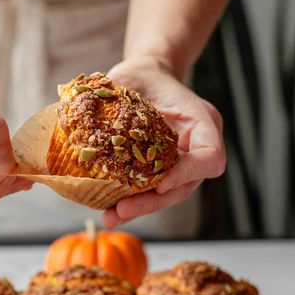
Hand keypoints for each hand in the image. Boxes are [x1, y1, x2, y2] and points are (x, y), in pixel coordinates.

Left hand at [103, 56, 224, 226]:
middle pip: (183, 186)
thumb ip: (121, 92)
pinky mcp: (159, 172)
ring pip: (165, 195)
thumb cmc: (144, 76)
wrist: (143, 81)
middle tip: (123, 208)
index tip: (160, 184)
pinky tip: (107, 213)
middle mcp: (194, 149)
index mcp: (202, 125)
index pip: (209, 158)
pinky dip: (128, 203)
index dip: (187, 174)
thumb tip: (85, 106)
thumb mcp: (137, 76)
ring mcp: (178, 164)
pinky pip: (148, 192)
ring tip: (110, 217)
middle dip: (152, 201)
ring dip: (138, 208)